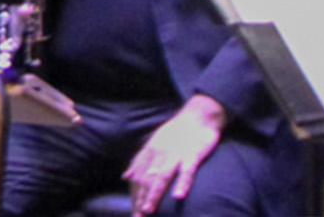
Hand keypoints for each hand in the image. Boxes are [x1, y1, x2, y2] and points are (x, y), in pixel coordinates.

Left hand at [121, 96, 225, 214]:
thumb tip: (125, 177)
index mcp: (149, 151)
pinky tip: (178, 196)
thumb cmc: (177, 132)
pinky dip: (183, 183)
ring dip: (154, 194)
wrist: (198, 116)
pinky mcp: (193, 154)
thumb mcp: (153, 143)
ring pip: (162, 176)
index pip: (138, 176)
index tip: (134, 211)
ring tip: (148, 210)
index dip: (134, 195)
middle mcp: (159, 153)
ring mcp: (176, 153)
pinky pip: (187, 170)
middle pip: (146, 179)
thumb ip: (139, 160)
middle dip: (140, 199)